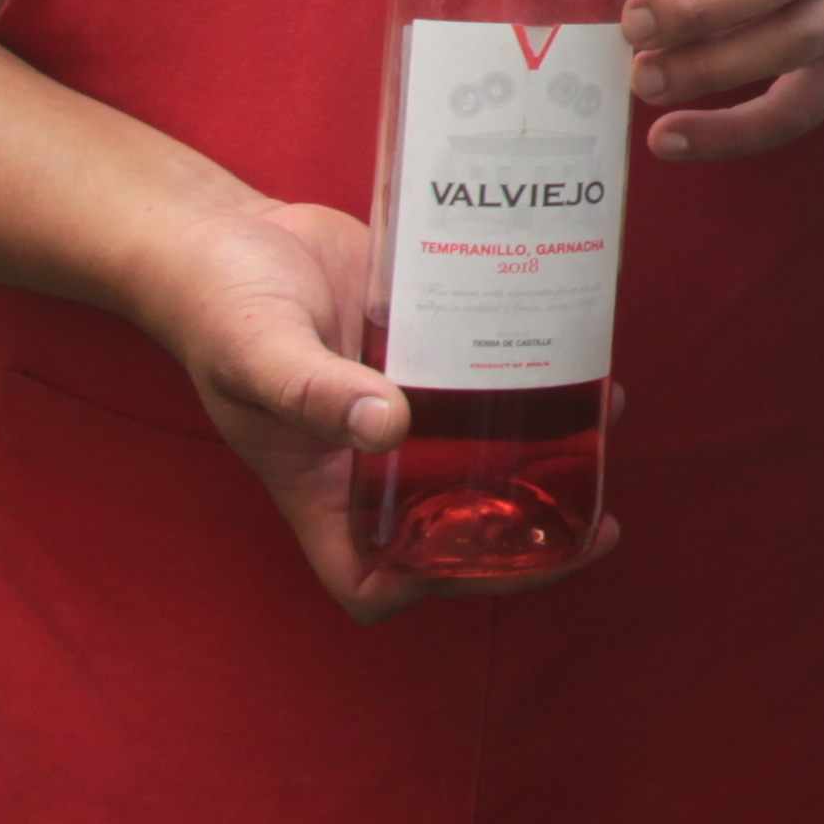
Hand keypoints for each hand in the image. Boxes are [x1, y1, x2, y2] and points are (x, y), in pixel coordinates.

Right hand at [127, 190, 617, 622]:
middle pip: (449, 529)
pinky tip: (577, 346)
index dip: (422, 587)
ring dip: (544, 450)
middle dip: (520, 536)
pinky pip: (486, 379)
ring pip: (482, 452)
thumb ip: (310, 391)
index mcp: (318, 487)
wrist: (229, 236)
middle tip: (591, 523)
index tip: (483, 561)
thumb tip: (388, 426)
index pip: (368, 577)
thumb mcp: (254, 350)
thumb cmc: (217, 307)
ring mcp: (405, 406)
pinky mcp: (428, 349)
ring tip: (606, 419)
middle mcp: (368, 459)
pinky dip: (532, 374)